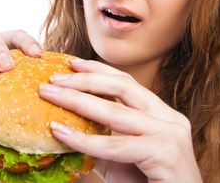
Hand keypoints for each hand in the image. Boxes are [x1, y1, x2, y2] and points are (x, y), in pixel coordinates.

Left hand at [39, 59, 202, 182]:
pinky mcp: (165, 154)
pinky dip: (85, 140)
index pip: (126, 82)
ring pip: (116, 112)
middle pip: (123, 87)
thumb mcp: (118, 157)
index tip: (71, 62)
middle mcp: (168, 119)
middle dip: (84, 79)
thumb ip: (100, 137)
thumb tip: (61, 124)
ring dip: (77, 101)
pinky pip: (116, 145)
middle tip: (54, 78)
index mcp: (160, 114)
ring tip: (49, 94)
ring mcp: (170, 135)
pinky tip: (61, 132)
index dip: (98, 69)